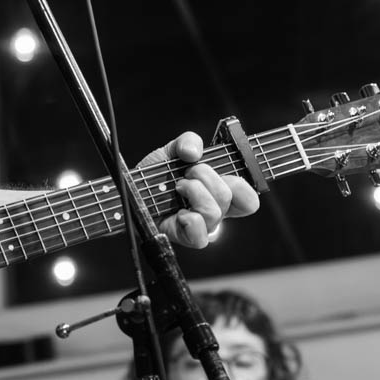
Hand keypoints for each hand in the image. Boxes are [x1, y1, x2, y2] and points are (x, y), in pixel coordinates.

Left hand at [144, 132, 259, 248]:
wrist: (132, 190)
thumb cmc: (155, 175)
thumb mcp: (172, 151)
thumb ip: (188, 141)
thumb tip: (194, 152)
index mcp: (217, 192)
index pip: (248, 200)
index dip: (242, 187)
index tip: (226, 174)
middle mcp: (213, 210)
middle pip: (228, 198)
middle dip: (206, 177)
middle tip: (187, 173)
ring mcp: (200, 225)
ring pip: (213, 213)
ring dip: (193, 192)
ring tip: (177, 187)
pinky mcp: (184, 237)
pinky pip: (200, 237)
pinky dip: (191, 220)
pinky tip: (178, 211)